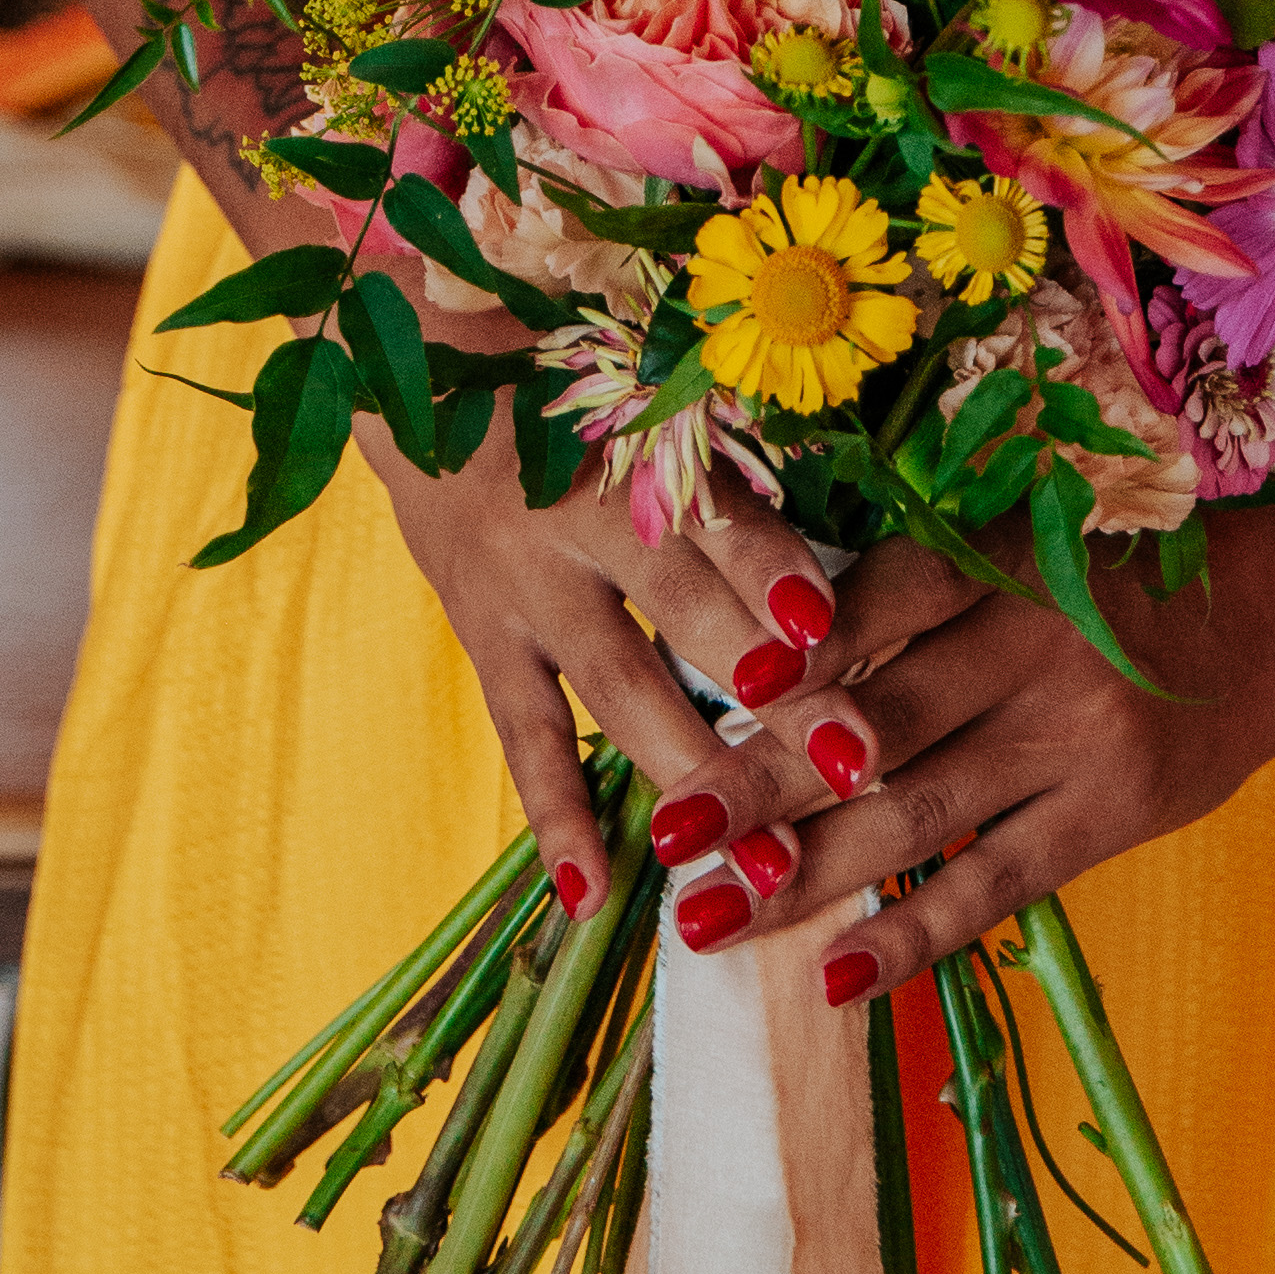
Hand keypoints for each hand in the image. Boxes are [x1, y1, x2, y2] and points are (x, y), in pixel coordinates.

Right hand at [357, 385, 837, 908]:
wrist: (424, 377)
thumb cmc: (582, 394)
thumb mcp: (652, 404)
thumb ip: (733, 478)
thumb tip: (841, 580)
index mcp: (641, 444)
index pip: (721, 518)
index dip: (776, 572)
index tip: (834, 633)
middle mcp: (583, 516)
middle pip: (688, 613)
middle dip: (774, 696)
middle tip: (851, 767)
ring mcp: (528, 585)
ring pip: (619, 688)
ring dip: (695, 773)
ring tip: (762, 861)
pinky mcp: (484, 639)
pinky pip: (525, 739)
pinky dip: (557, 820)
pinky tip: (594, 895)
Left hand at [684, 487, 1274, 998]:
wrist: (1268, 621)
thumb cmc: (1108, 582)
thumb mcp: (1023, 550)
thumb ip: (917, 596)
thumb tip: (770, 663)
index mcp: (1001, 558)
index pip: (884, 597)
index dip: (800, 646)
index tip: (710, 688)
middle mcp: (1032, 645)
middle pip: (876, 720)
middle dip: (762, 780)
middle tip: (670, 831)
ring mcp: (1070, 739)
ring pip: (916, 815)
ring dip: (805, 874)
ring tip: (708, 919)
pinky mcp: (1104, 818)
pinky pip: (992, 885)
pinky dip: (913, 933)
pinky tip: (837, 977)